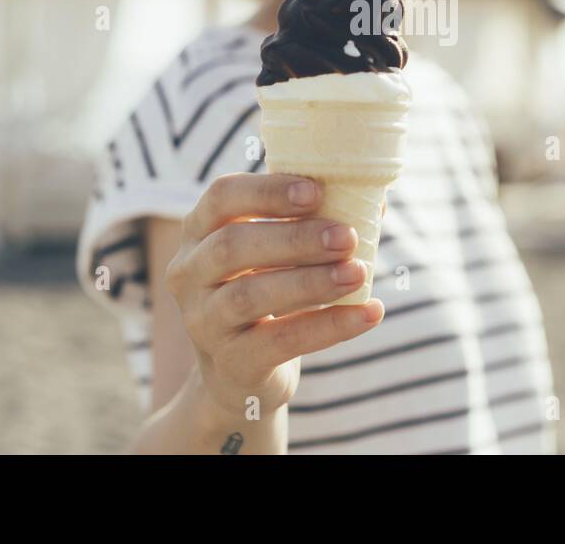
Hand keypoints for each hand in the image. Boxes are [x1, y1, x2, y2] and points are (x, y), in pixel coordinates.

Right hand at [165, 173, 384, 417]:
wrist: (240, 374)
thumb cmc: (267, 291)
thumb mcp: (276, 254)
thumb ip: (314, 223)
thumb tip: (374, 204)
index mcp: (200, 231)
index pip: (221, 197)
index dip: (267, 191)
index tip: (316, 192)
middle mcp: (189, 273)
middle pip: (232, 246)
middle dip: (295, 238)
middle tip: (347, 237)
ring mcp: (203, 321)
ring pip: (249, 295)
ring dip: (310, 281)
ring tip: (358, 273)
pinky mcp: (230, 362)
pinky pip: (279, 341)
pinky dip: (328, 326)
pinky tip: (367, 313)